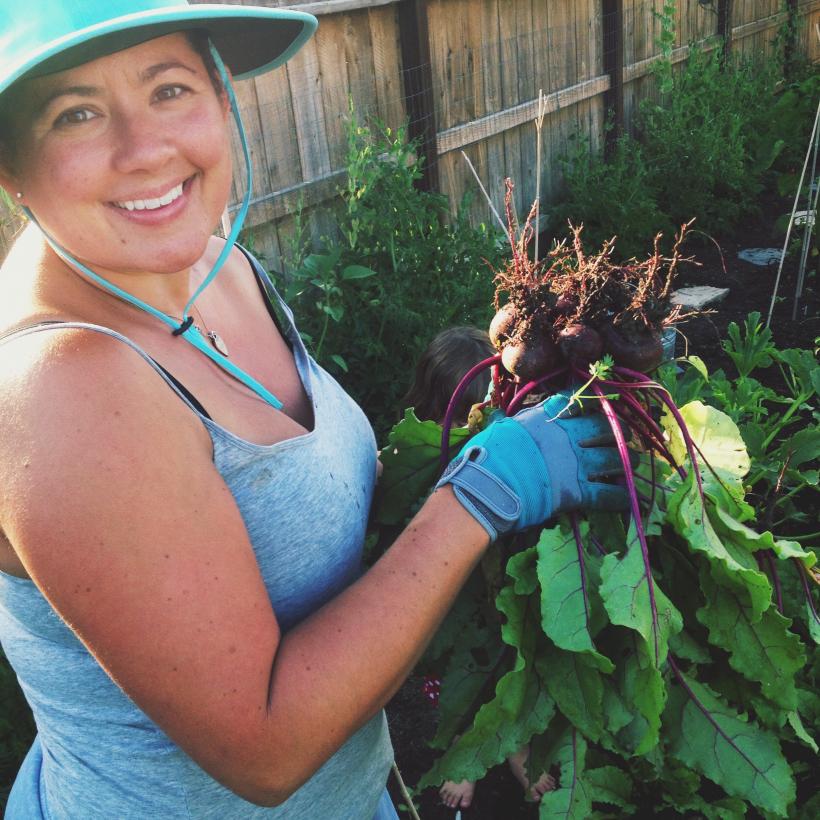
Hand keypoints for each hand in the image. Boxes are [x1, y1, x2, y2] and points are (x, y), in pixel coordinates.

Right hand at [435, 391, 628, 540]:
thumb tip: (495, 417)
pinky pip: (608, 494)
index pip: (577, 402)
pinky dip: (623, 498)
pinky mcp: (577, 491)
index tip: (601, 404)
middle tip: (624, 439)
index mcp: (547, 417)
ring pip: (615, 458)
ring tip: (635, 467)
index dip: (592, 403)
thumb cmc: (486, 455)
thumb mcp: (497, 429)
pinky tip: (632, 501)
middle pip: (605, 428)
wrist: (488, 483)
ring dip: (628, 463)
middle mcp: (567, 436)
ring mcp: (575, 463)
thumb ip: (505, 423)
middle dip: (618, 433)